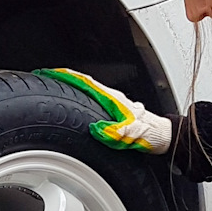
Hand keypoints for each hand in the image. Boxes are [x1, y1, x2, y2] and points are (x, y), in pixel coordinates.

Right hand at [37, 68, 172, 153]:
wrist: (166, 137)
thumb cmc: (153, 135)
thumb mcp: (134, 136)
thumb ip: (117, 132)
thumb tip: (97, 129)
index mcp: (114, 100)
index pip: (86, 83)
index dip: (67, 77)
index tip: (49, 73)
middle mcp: (113, 98)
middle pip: (84, 83)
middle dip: (63, 79)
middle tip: (44, 79)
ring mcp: (114, 103)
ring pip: (89, 91)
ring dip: (72, 87)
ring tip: (56, 87)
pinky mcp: (115, 110)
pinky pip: (94, 100)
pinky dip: (82, 98)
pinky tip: (77, 104)